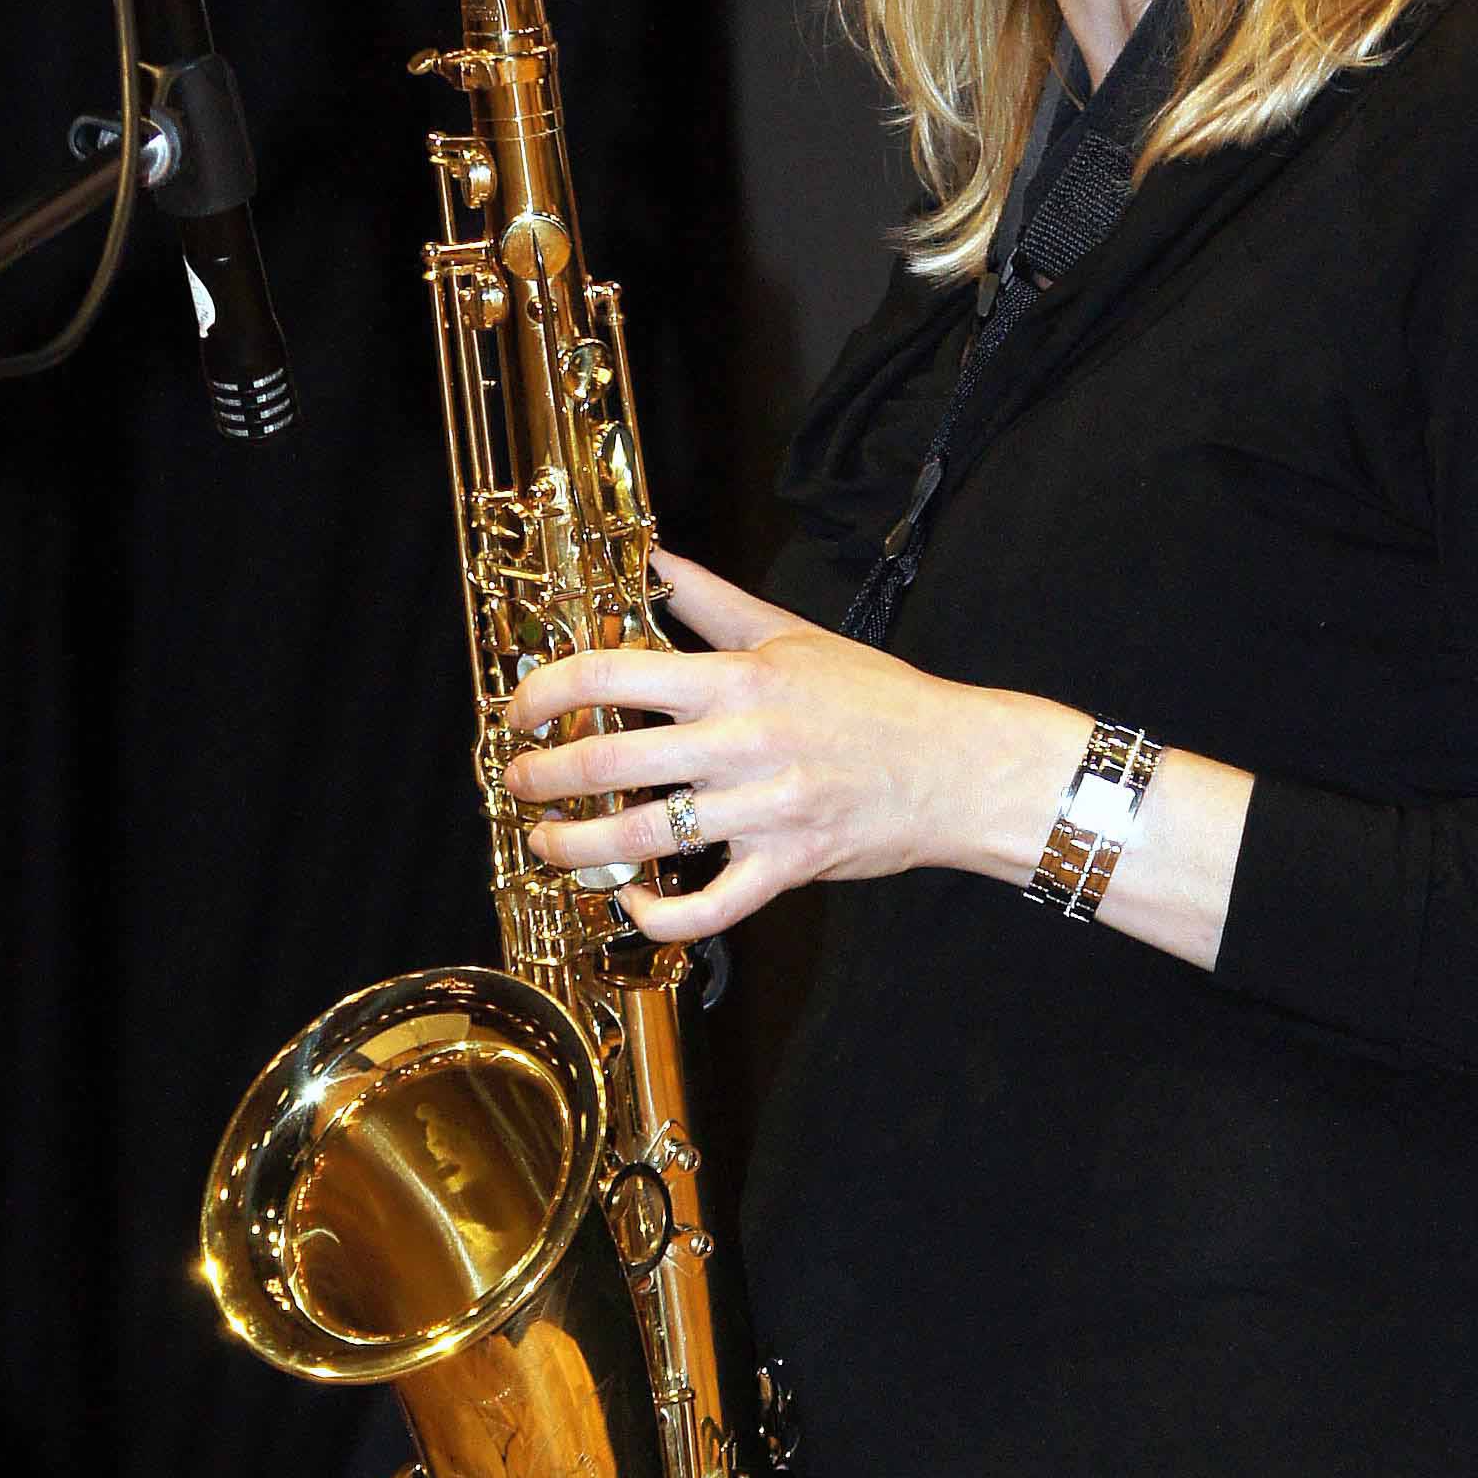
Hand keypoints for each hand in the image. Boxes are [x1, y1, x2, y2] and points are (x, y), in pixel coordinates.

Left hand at [502, 548, 1073, 942]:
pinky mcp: (786, 867)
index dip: (547, 691)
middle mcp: (742, 744)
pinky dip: (659, 915)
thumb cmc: (877, 700)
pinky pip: (707, 908)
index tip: (520, 709)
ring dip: (577, 849)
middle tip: (520, 781)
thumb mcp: (792, 636)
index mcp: (737, 681)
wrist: (957, 767)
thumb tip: (654, 562)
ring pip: (643, 840)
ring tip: (550, 843)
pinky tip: (632, 902)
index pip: (612, 674)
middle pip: (609, 764)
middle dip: (542, 778)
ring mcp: (763, 811)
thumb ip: (712, 603)